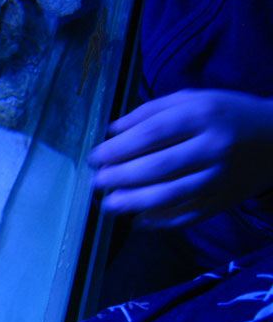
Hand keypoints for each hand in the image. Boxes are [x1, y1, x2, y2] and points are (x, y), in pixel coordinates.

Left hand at [89, 89, 272, 227]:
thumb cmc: (225, 114)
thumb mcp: (193, 100)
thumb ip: (150, 112)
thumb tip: (112, 131)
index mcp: (203, 115)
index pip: (154, 133)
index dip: (120, 147)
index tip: (95, 157)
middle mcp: (214, 146)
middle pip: (160, 166)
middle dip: (122, 177)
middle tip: (97, 183)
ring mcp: (221, 176)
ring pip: (173, 195)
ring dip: (136, 203)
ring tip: (110, 204)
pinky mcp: (226, 199)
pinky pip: (190, 214)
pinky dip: (162, 221)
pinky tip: (139, 221)